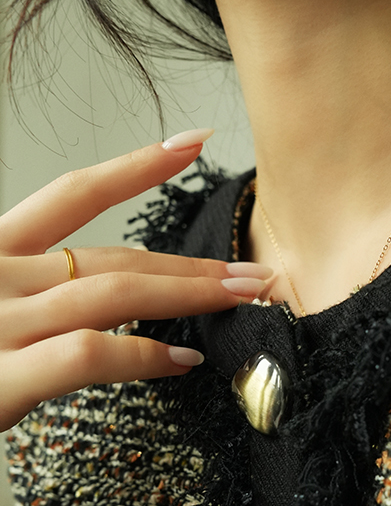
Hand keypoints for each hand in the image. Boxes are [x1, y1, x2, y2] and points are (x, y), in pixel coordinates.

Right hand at [0, 133, 270, 431]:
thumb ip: (23, 302)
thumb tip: (92, 310)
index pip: (69, 197)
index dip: (135, 168)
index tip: (192, 144)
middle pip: (108, 255)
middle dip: (188, 262)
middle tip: (252, 270)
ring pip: (109, 293)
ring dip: (186, 295)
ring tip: (241, 301)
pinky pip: (85, 354)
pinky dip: (140, 357)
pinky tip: (181, 362)